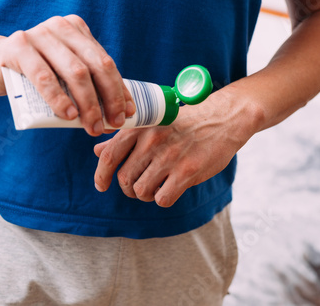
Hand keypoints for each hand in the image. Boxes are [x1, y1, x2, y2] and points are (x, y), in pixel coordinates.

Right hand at [0, 15, 134, 135]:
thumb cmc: (31, 73)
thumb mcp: (63, 76)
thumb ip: (87, 87)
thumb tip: (118, 116)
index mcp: (77, 31)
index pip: (106, 63)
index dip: (120, 90)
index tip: (128, 114)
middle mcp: (61, 27)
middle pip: (96, 66)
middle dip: (109, 99)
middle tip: (112, 124)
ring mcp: (39, 34)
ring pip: (75, 72)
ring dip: (88, 104)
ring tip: (92, 126)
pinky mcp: (17, 47)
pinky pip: (45, 77)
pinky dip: (60, 99)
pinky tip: (69, 115)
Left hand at [93, 89, 259, 206]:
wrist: (222, 120)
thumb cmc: (185, 123)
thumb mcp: (152, 124)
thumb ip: (124, 138)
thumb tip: (97, 151)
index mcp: (141, 128)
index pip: (109, 156)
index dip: (100, 175)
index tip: (101, 186)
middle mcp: (152, 142)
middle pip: (124, 178)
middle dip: (128, 188)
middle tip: (138, 186)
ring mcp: (169, 157)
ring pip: (141, 190)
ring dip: (145, 195)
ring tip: (155, 187)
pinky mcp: (187, 172)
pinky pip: (162, 198)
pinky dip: (162, 198)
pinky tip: (170, 189)